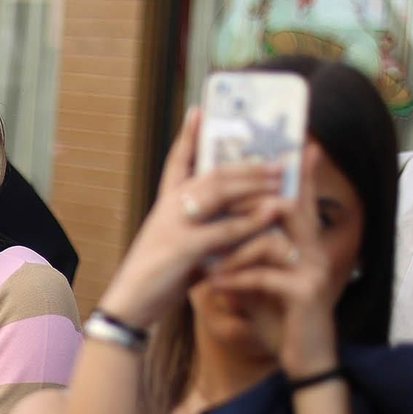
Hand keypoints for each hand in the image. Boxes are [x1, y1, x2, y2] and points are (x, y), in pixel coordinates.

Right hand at [98, 108, 285, 328]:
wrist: (130, 304)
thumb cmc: (157, 277)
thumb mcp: (178, 246)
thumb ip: (203, 230)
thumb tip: (234, 223)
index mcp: (165, 203)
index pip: (177, 161)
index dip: (188, 135)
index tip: (199, 109)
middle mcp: (168, 207)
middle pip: (211, 172)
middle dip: (245, 162)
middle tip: (277, 155)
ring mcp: (174, 224)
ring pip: (218, 192)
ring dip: (253, 181)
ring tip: (281, 174)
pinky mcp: (183, 247)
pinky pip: (225, 229)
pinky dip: (251, 220)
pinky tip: (273, 212)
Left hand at [204, 145, 339, 377]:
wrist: (304, 364)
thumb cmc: (282, 322)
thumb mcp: (262, 285)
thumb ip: (250, 258)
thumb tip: (224, 238)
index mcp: (304, 245)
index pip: (297, 200)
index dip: (294, 173)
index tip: (288, 144)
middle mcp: (313, 251)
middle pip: (289, 207)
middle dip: (254, 198)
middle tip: (222, 195)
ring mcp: (312, 271)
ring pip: (271, 239)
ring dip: (235, 249)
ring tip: (208, 262)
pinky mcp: (304, 294)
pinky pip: (264, 276)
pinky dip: (236, 278)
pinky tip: (215, 286)